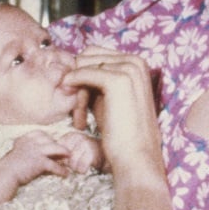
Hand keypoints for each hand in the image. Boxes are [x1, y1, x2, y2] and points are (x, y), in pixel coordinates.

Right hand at [0, 130, 70, 209]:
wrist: (0, 179)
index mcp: (23, 139)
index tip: (55, 144)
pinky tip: (65, 175)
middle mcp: (30, 142)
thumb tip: (34, 153)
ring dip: (64, 155)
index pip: (41, 134)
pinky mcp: (38, 162)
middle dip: (60, 147)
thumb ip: (24, 151)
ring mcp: (35, 150)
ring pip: (56, 149)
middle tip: (67, 153)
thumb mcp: (15, 156)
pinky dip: (61, 170)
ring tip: (70, 161)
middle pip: (51, 141)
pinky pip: (54, 165)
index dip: (49, 139)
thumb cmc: (5, 170)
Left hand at [66, 48, 161, 179]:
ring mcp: (129, 68)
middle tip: (79, 110)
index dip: (82, 74)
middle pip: (88, 57)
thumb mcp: (109, 98)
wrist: (136, 154)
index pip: (96, 55)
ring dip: (76, 89)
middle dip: (78, 79)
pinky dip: (75, 89)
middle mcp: (136, 61)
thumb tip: (71, 71)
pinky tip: (79, 113)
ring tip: (81, 116)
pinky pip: (83, 73)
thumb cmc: (122, 131)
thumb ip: (95, 80)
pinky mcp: (118, 79)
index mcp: (137, 63)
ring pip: (84, 65)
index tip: (81, 102)